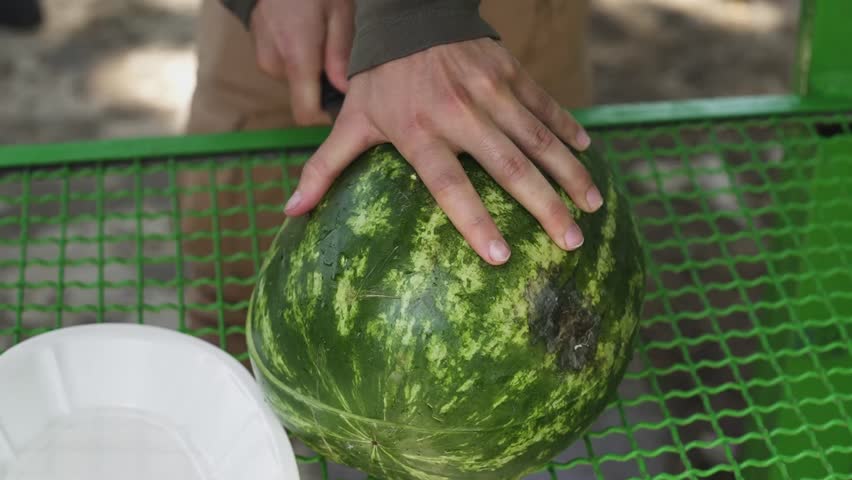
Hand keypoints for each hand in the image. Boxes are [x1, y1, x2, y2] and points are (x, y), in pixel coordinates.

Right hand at [250, 0, 353, 124]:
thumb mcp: (339, 12)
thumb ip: (341, 54)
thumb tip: (344, 91)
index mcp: (297, 58)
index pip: (305, 113)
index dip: (324, 115)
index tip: (341, 105)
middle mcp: (275, 63)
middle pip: (304, 93)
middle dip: (322, 82)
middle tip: (337, 54)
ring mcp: (264, 56)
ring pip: (295, 78)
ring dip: (310, 66)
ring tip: (320, 35)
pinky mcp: (260, 49)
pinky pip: (284, 64)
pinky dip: (297, 55)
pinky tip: (304, 30)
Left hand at [285, 38, 602, 264]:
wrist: (407, 15)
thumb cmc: (378, 79)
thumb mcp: (351, 121)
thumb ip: (323, 168)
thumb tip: (290, 212)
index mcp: (418, 132)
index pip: (450, 185)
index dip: (475, 220)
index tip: (501, 256)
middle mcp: (459, 113)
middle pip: (508, 167)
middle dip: (544, 207)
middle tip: (570, 243)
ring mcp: (490, 90)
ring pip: (538, 138)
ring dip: (569, 174)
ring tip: (592, 208)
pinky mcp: (510, 71)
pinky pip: (545, 104)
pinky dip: (568, 128)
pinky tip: (588, 154)